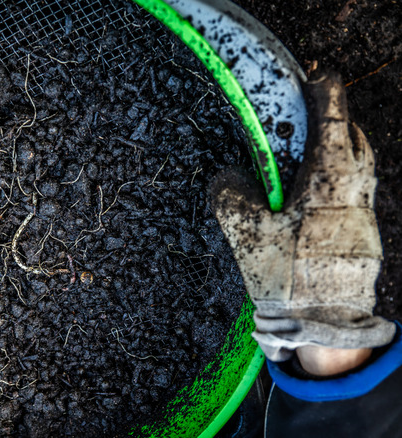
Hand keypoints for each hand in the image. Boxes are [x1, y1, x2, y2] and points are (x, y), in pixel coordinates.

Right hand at [210, 70, 394, 361]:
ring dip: (339, 153)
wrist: (326, 327)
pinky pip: (356, 194)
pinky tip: (312, 200)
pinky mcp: (365, 236)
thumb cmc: (291, 279)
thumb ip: (229, 197)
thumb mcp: (247, 236)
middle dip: (336, 121)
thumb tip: (225, 179)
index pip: (332, 122)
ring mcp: (365, 216)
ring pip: (359, 168)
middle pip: (355, 140)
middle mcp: (355, 193)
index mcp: (328, 183)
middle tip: (312, 115)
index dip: (324, 92)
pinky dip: (338, 183)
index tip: (316, 74)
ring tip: (308, 157)